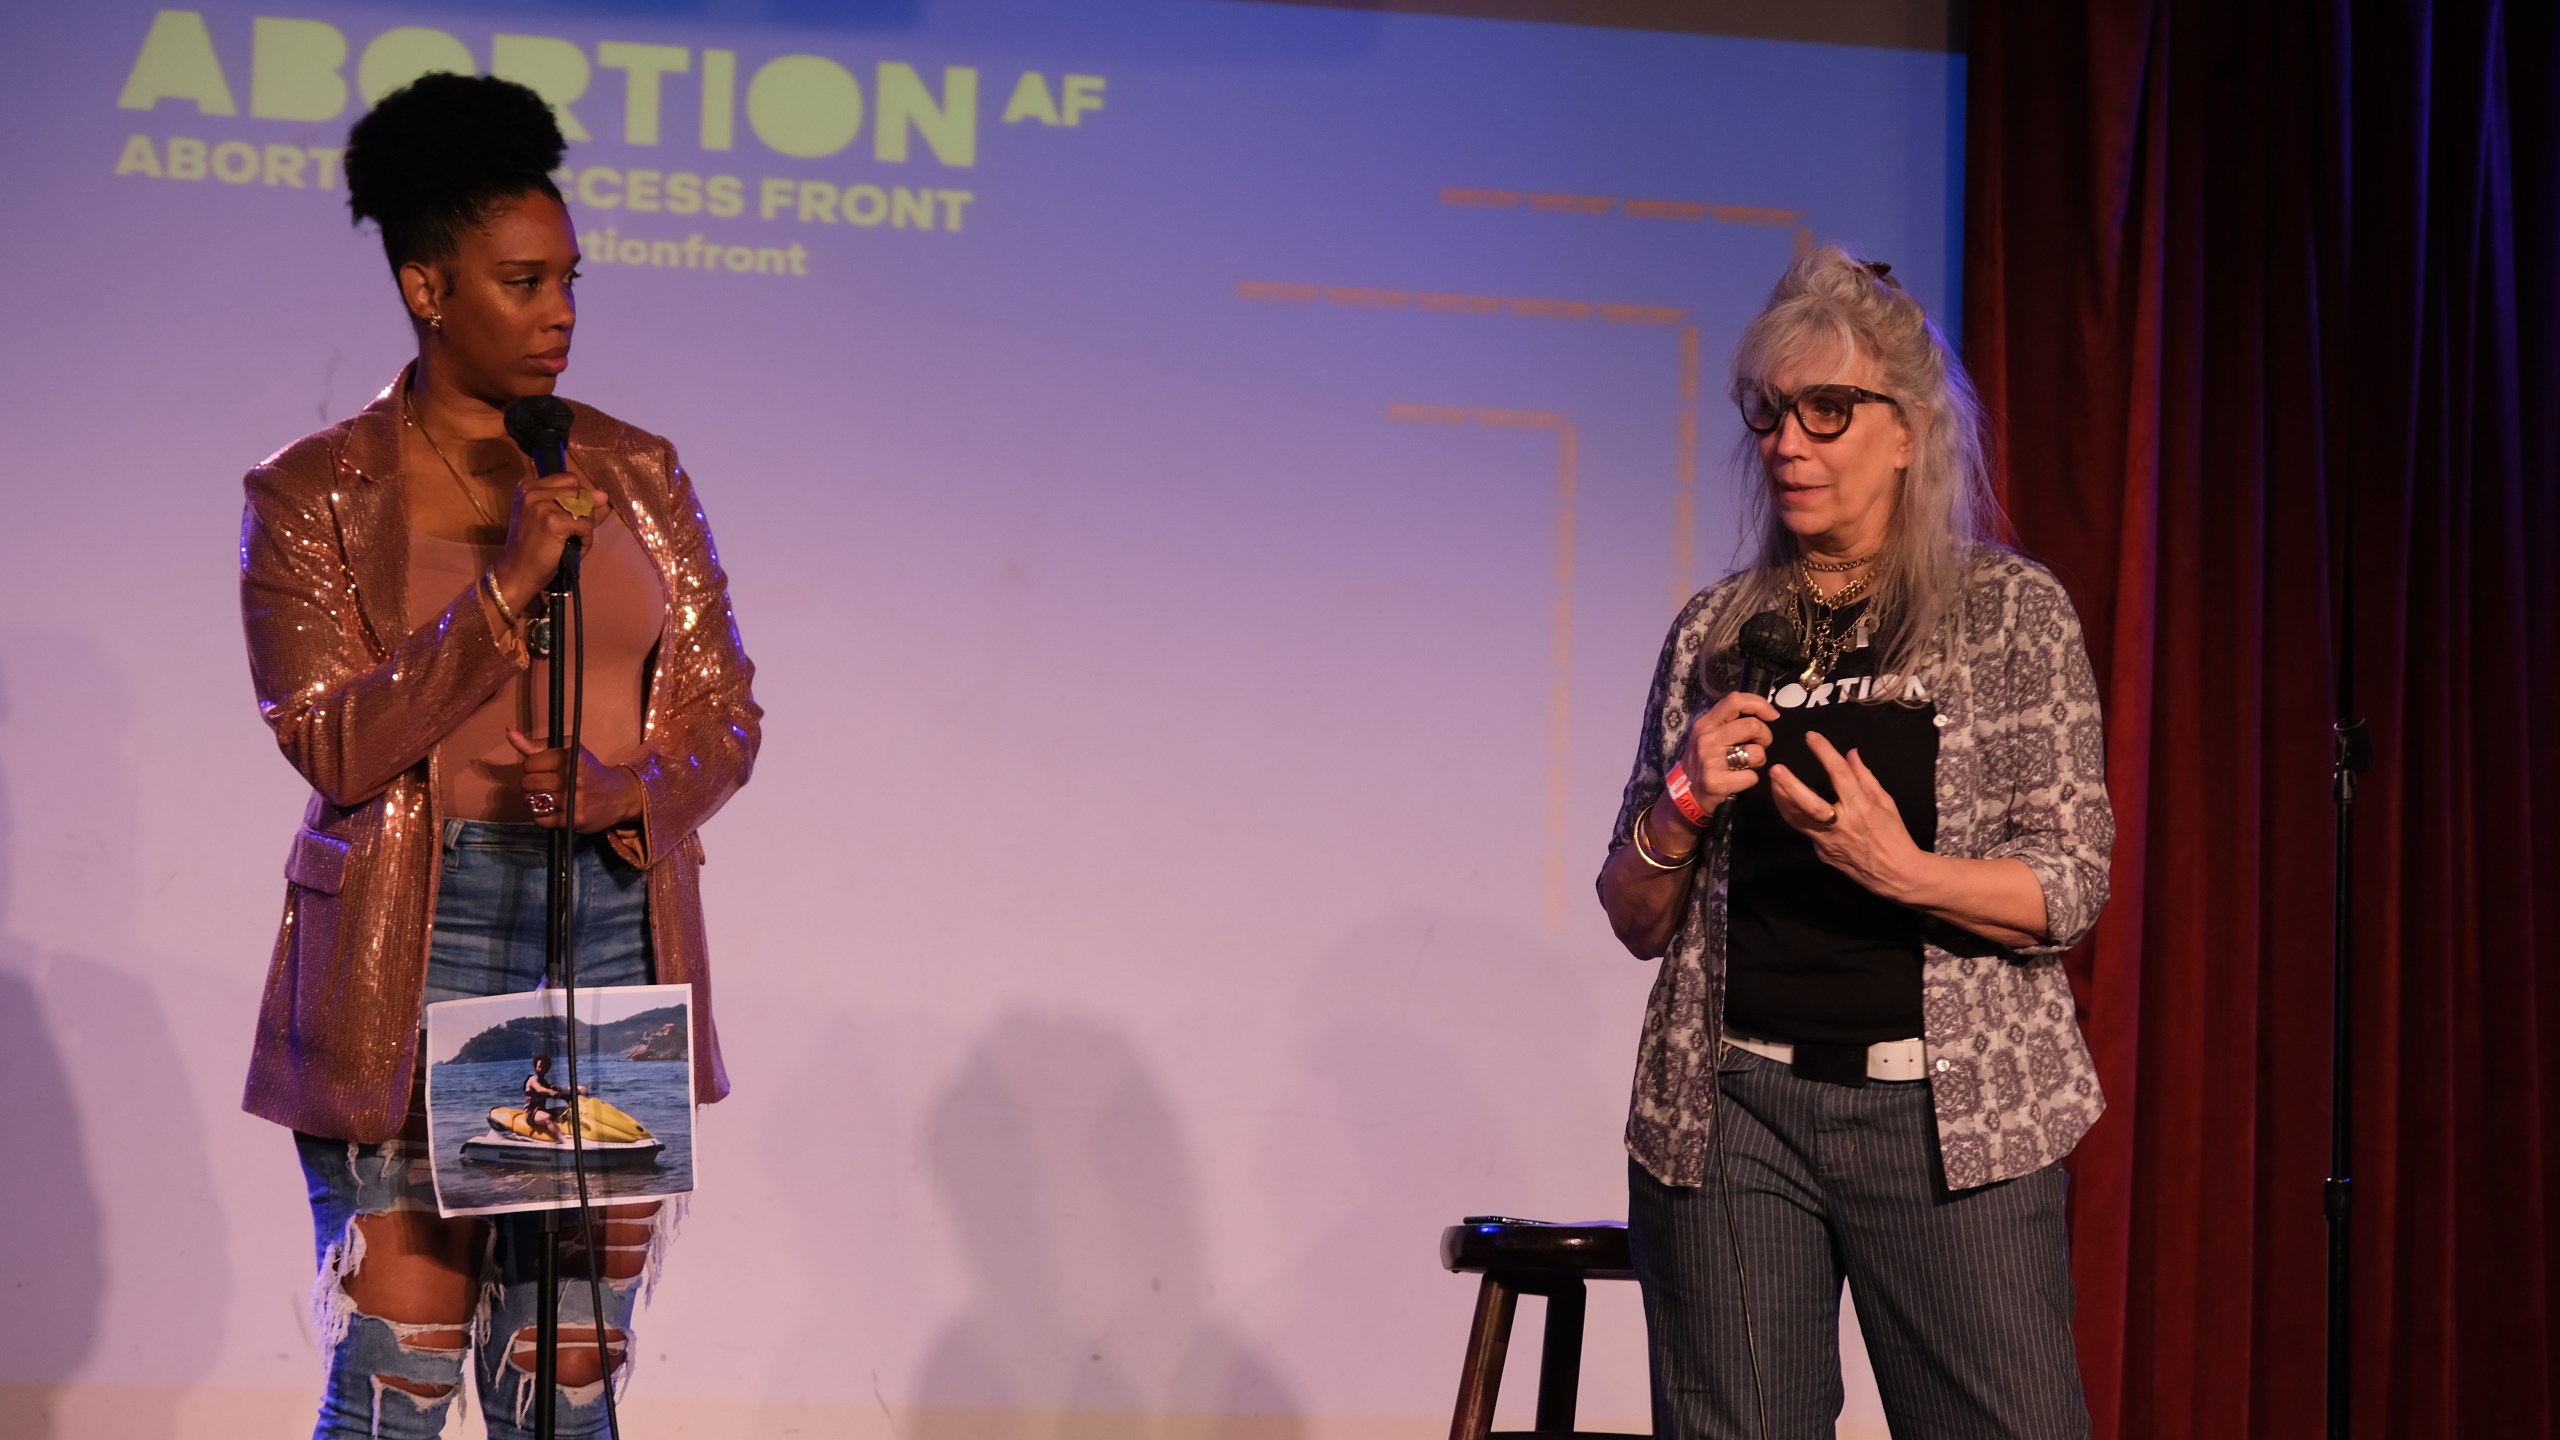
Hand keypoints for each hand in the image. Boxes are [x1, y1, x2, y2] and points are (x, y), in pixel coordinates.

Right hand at [490, 461, 604, 615]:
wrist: (516, 572)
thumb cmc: (532, 547)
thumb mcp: (545, 516)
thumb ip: (570, 502)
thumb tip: (603, 495)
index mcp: (528, 486)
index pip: (570, 479)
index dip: (577, 499)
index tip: (566, 518)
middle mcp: (532, 490)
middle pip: (580, 491)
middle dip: (583, 514)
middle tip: (568, 533)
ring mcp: (542, 505)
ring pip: (585, 508)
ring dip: (585, 529)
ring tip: (569, 542)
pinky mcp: (553, 521)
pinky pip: (586, 526)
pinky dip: (585, 542)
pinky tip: (572, 550)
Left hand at [507, 728, 641, 831]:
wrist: (619, 795)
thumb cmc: (589, 770)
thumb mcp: (568, 750)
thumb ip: (537, 745)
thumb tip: (510, 733)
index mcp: (570, 757)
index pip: (529, 763)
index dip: (534, 767)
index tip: (546, 769)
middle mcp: (572, 778)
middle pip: (527, 782)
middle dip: (533, 783)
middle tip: (548, 784)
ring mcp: (571, 801)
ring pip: (531, 800)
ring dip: (536, 799)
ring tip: (550, 796)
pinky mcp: (571, 820)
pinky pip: (539, 819)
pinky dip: (542, 815)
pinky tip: (554, 809)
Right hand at [1652, 689, 1781, 844]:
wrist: (1686, 794)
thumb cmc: (1704, 761)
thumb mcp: (1708, 735)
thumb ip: (1729, 722)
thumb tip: (1764, 712)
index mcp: (1706, 724)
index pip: (1735, 701)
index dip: (1759, 704)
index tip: (1772, 715)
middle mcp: (1707, 739)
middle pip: (1753, 726)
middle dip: (1765, 737)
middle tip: (1759, 745)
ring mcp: (1711, 761)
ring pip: (1757, 752)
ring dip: (1759, 760)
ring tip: (1747, 764)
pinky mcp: (1718, 783)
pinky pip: (1752, 777)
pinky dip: (1750, 780)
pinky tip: (1738, 781)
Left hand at [1767, 731, 1924, 899]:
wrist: (1895, 874)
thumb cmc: (1894, 834)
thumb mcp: (1885, 802)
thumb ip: (1865, 777)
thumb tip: (1850, 753)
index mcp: (1861, 808)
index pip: (1840, 775)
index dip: (1825, 753)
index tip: (1812, 737)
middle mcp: (1842, 825)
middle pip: (1810, 805)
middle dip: (1790, 786)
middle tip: (1776, 769)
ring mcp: (1828, 841)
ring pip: (1797, 820)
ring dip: (1783, 800)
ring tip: (1774, 782)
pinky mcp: (1821, 853)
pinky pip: (1805, 831)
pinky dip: (1796, 815)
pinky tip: (1790, 803)